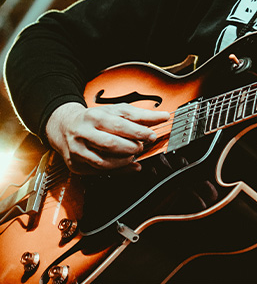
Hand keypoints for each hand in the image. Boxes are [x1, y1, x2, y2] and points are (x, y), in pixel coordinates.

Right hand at [45, 101, 169, 173]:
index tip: (151, 135)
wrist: (65, 126)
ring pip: (103, 162)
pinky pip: (99, 172)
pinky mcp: (76, 165)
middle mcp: (83, 133)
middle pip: (110, 144)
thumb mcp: (117, 111)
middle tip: (141, 147)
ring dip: (124, 162)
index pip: (118, 125)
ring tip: (133, 156)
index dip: (137, 132)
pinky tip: (130, 166)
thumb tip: (164, 117)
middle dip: (130, 148)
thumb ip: (142, 115)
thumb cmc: (96, 118)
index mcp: (94, 117)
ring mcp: (77, 151)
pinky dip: (119, 171)